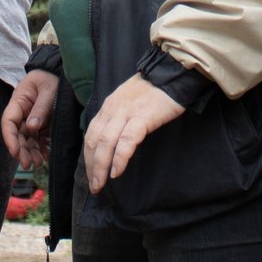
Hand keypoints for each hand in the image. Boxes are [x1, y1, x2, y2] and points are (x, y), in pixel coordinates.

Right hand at [2, 69, 56, 164]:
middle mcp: (22, 111)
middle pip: (17, 133)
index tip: (15, 151)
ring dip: (30, 152)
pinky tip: (45, 156)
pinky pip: (38, 138)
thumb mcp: (49, 90)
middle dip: (21, 150)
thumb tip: (32, 127)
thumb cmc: (52, 77)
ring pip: (27, 138)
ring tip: (37, 163)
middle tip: (28, 164)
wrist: (61, 73)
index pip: (8, 122)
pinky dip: (41, 148)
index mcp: (18, 101)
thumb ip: (41, 107)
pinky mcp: (42, 123)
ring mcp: (31, 118)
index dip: (9, 138)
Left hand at [83, 74, 186, 192]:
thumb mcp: (128, 101)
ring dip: (100, 166)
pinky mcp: (142, 117)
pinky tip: (117, 172)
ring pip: (105, 142)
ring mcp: (126, 113)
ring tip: (101, 184)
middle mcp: (112, 109)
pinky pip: (126, 141)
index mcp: (108, 106)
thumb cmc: (154, 90)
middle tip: (94, 186)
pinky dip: (119, 158)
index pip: (91, 134)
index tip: (91, 173)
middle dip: (91, 166)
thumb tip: (113, 140)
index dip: (88, 156)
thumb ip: (119, 117)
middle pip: (94, 141)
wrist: (172, 74)